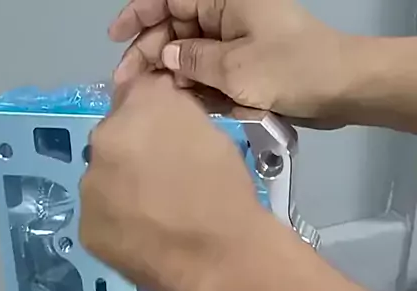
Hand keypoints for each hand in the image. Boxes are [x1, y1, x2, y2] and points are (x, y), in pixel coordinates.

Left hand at [79, 74, 268, 290]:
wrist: (219, 259)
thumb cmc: (223, 190)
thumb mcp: (210, 129)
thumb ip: (173, 106)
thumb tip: (157, 104)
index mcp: (137, 107)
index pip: (136, 92)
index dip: (154, 115)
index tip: (170, 136)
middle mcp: (101, 142)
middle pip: (114, 139)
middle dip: (133, 152)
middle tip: (165, 178)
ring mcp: (89, 191)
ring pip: (104, 180)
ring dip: (122, 188)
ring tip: (156, 213)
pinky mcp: (88, 232)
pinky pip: (102, 218)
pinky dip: (118, 223)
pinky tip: (145, 236)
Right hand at [109, 0, 354, 124]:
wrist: (340, 89)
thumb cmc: (290, 69)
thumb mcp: (235, 67)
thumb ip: (193, 63)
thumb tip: (165, 59)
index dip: (138, 15)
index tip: (115, 39)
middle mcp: (226, 16)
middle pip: (174, 30)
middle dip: (150, 55)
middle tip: (128, 89)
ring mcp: (235, 43)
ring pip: (189, 57)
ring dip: (171, 80)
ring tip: (149, 105)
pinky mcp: (243, 69)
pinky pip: (208, 77)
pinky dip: (195, 92)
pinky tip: (179, 110)